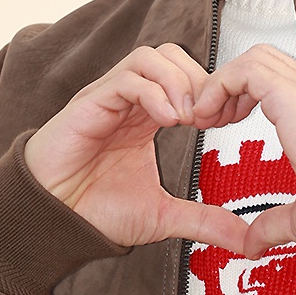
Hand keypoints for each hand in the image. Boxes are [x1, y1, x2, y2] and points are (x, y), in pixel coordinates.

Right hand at [24, 44, 247, 251]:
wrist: (50, 224)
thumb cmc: (95, 212)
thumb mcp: (163, 217)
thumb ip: (203, 221)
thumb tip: (245, 240)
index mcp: (149, 115)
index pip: (188, 75)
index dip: (213, 91)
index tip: (228, 121)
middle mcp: (130, 100)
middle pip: (172, 55)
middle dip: (199, 80)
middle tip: (211, 117)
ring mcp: (109, 97)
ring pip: (150, 56)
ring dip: (178, 81)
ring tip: (189, 118)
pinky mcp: (89, 103)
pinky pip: (126, 79)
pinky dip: (153, 92)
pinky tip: (169, 121)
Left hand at [193, 44, 295, 256]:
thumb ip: (273, 224)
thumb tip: (253, 244)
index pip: (276, 81)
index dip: (244, 95)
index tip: (226, 123)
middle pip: (263, 60)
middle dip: (231, 83)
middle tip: (213, 118)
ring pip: (253, 58)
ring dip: (222, 83)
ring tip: (207, 116)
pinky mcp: (290, 92)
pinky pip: (245, 70)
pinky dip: (219, 86)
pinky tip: (208, 114)